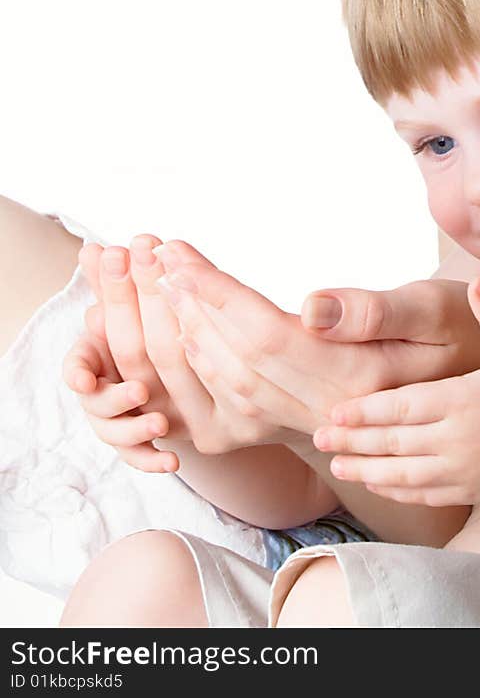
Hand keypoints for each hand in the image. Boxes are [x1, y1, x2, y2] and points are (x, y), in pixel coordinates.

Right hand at [63, 237, 235, 469]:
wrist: (169, 367)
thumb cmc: (144, 327)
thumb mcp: (134, 305)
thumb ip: (114, 282)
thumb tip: (94, 247)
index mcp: (95, 356)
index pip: (78, 365)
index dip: (78, 371)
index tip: (83, 378)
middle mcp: (100, 390)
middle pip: (97, 400)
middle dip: (116, 396)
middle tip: (139, 391)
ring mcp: (116, 417)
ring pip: (115, 431)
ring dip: (135, 429)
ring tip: (160, 424)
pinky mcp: (138, 440)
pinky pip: (139, 457)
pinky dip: (152, 461)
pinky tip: (172, 462)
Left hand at [154, 262, 479, 442]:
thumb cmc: (468, 335)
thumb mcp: (436, 309)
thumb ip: (376, 312)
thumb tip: (310, 306)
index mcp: (358, 377)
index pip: (264, 332)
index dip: (214, 292)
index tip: (175, 253)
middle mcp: (328, 408)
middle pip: (235, 358)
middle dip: (185, 306)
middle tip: (149, 259)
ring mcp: (318, 422)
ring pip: (232, 384)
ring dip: (187, 334)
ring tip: (158, 287)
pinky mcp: (313, 423)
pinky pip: (245, 406)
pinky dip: (207, 370)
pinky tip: (190, 338)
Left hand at [311, 275, 479, 505]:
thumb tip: (478, 277)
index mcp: (465, 400)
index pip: (404, 407)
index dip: (366, 411)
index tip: (334, 411)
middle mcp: (459, 438)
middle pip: (395, 442)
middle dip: (354, 442)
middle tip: (318, 437)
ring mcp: (464, 469)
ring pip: (404, 473)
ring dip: (367, 470)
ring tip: (336, 465)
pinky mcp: (470, 490)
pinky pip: (424, 493)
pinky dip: (395, 489)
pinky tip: (374, 482)